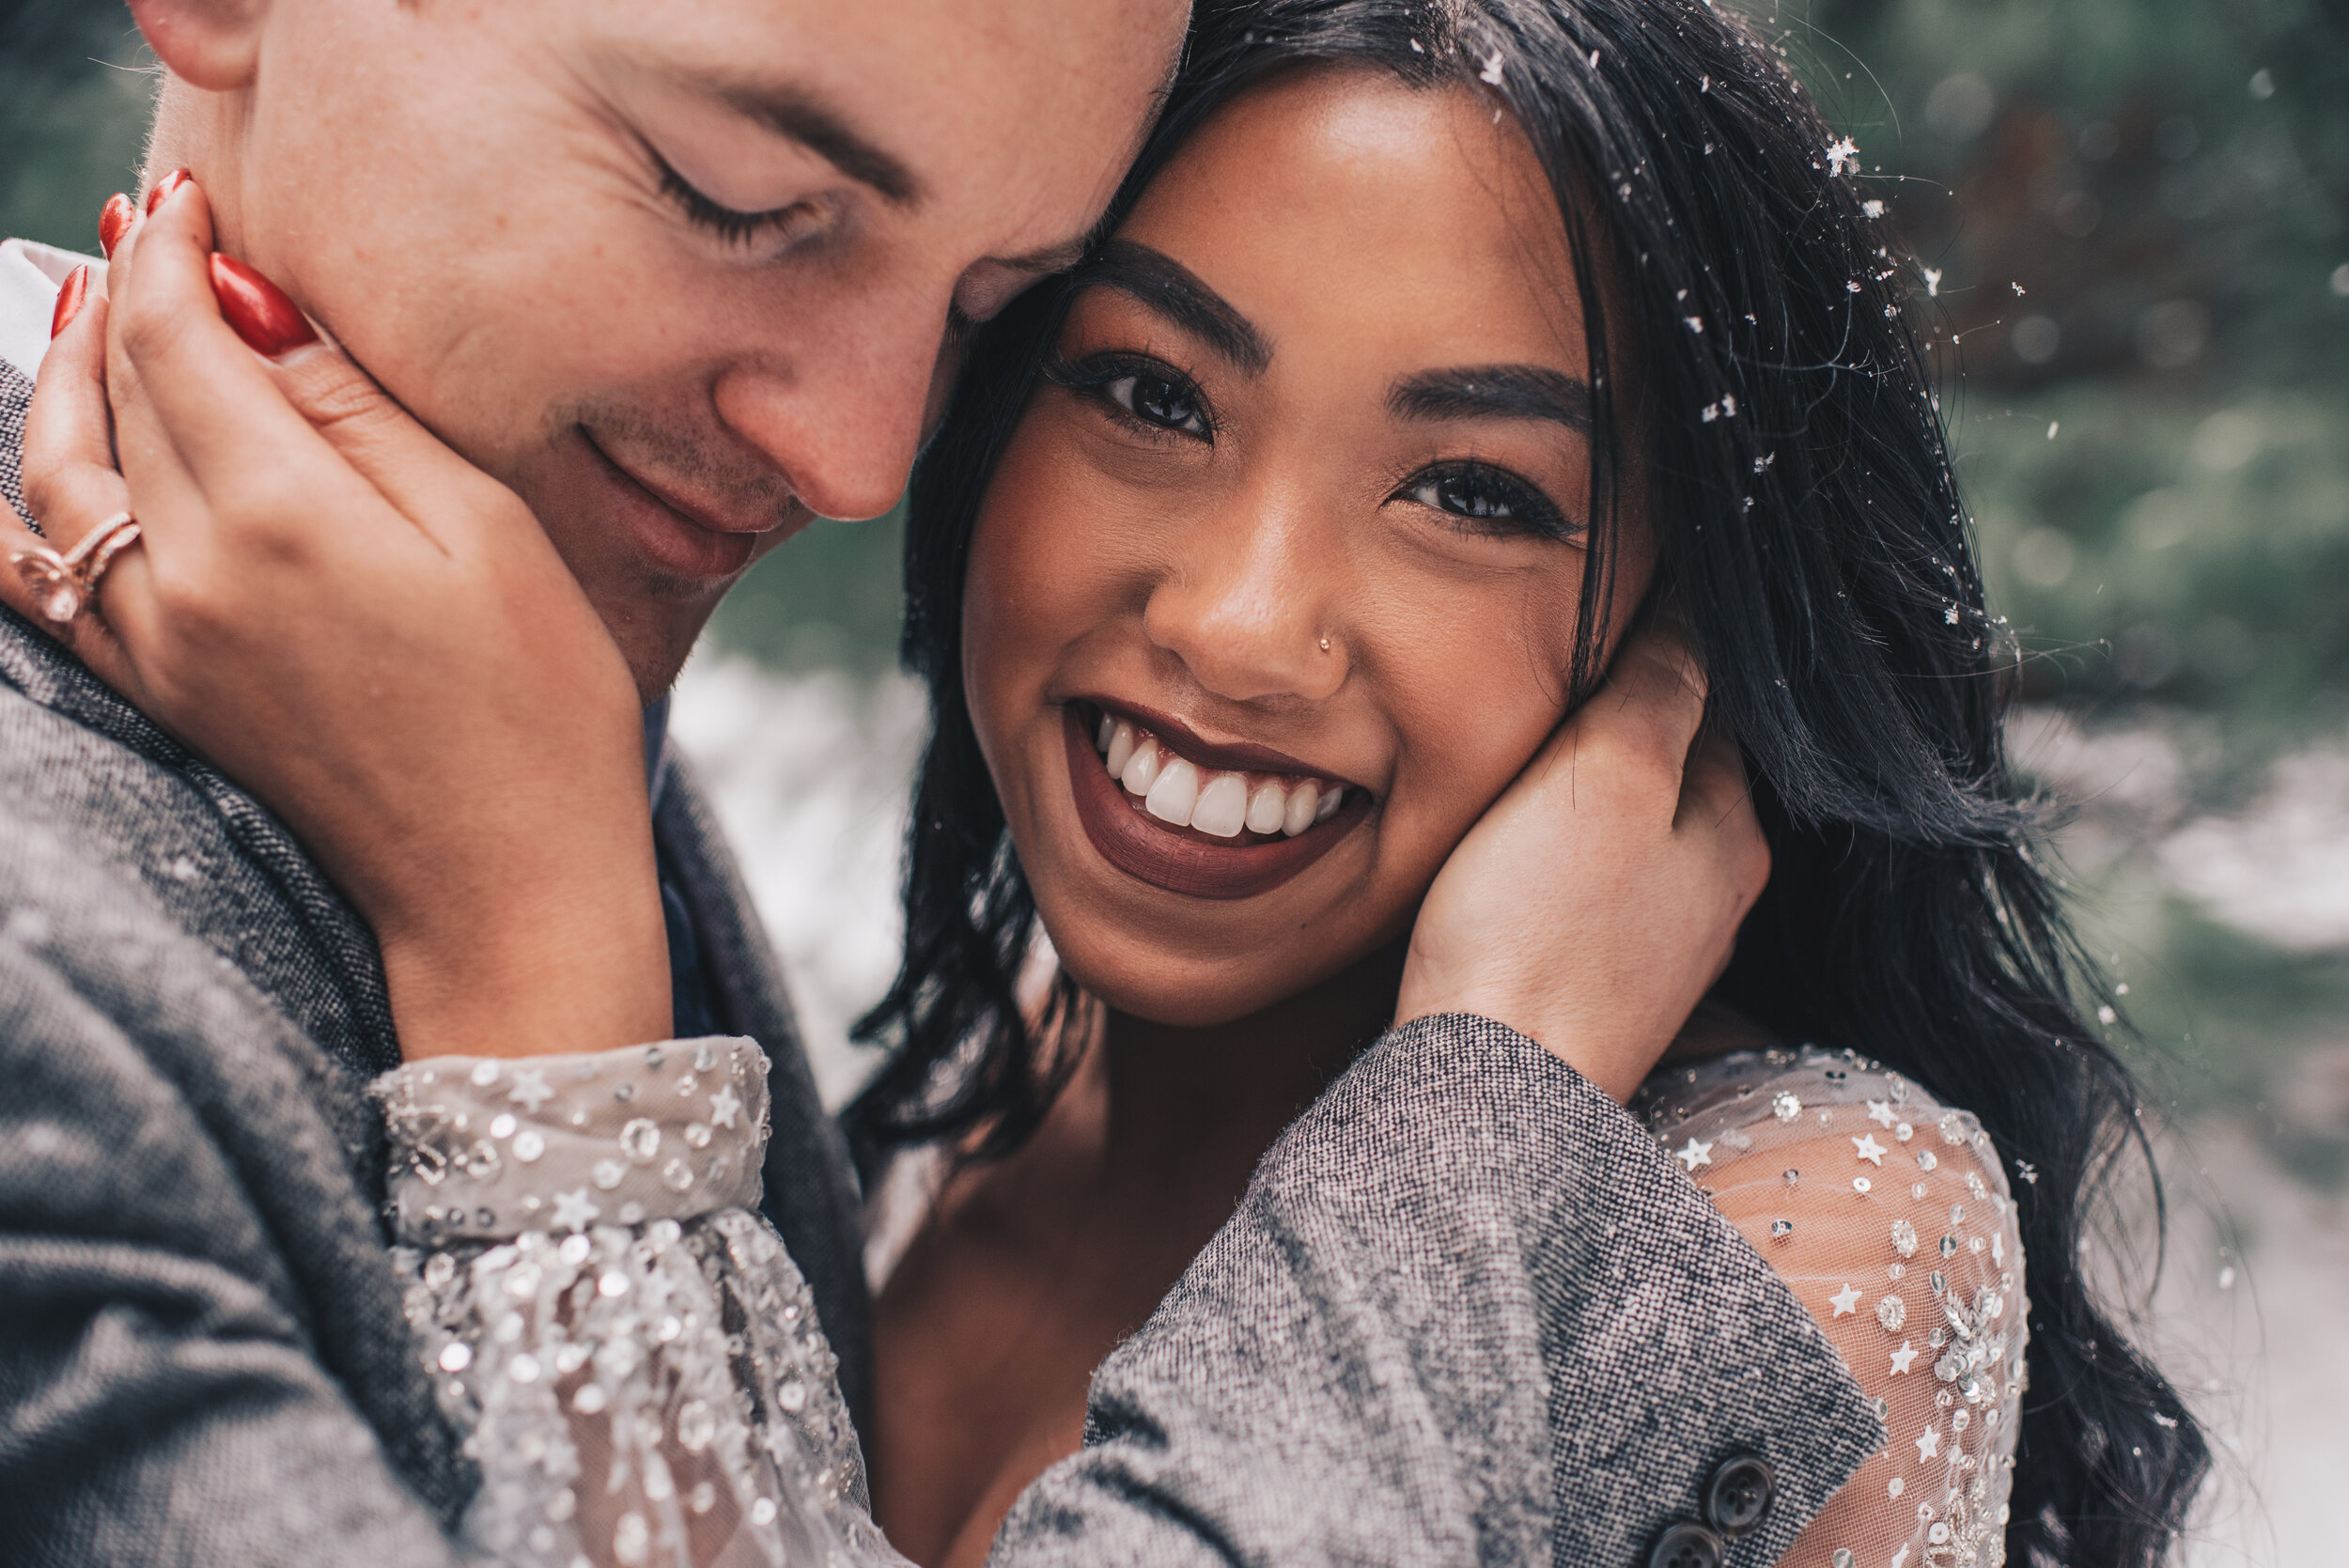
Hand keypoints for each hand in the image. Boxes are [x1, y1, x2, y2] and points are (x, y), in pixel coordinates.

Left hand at [0, 178, 669, 1058]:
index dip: (174, 256)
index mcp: (279, 519)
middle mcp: (187, 576)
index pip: (177, 342)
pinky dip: (20, 506)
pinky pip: (36, 581)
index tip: (190, 199)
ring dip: (59, 383)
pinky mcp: (160, 693)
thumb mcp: (487, 531)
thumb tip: (260, 318)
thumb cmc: (538, 705)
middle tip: (145, 232)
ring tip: (87, 318)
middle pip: (109, 396)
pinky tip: (34, 468)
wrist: (506, 883)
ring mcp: (157, 642)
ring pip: (54, 477)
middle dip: (118, 300)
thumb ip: (358, 414)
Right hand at [1393, 614, 1767, 1101]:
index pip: (1710, 698)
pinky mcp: (1597, 989)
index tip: (1599, 605)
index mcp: (1732, 829)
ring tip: (1525, 753)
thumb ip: (1660, 685)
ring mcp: (1658, 949)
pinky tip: (1517, 854)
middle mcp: (1715, 892)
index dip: (1656, 644)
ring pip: (1631, 832)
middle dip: (1624, 720)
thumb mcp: (1607, 776)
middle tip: (1550, 668)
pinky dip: (1563, 855)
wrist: (1485, 1099)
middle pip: (1673, 766)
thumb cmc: (1536, 933)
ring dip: (1589, 793)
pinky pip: (1591, 891)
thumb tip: (1702, 606)